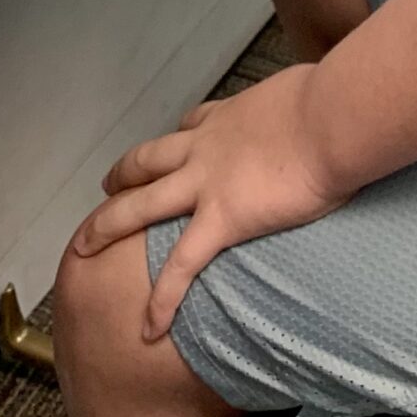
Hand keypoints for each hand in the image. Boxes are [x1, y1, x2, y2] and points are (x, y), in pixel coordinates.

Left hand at [68, 66, 349, 334]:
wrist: (333, 119)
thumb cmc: (334, 100)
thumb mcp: (310, 89)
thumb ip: (306, 102)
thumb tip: (328, 104)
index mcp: (230, 117)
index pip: (191, 126)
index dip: (177, 139)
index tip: (173, 146)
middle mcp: (206, 146)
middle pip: (149, 161)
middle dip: (123, 176)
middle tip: (105, 187)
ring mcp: (206, 182)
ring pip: (142, 205)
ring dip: (108, 225)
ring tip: (82, 248)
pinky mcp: (222, 219)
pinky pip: (183, 265)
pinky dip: (163, 299)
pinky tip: (148, 328)